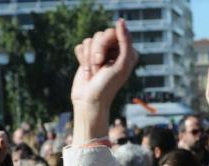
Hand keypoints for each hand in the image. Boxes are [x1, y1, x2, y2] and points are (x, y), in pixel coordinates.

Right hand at [71, 19, 137, 143]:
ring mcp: (101, 53)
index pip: (113, 32)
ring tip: (93, 73)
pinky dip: (81, 59)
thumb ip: (126, 42)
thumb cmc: (107, 86)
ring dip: (88, 58)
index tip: (103, 61)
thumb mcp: (121, 65)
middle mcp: (115, 50)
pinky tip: (86, 71)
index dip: (104, 44)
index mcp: (127, 51)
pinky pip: (80, 45)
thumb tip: (121, 21)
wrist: (89, 101)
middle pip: (100, 34)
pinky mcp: (88, 57)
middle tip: (97, 68)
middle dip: (95, 52)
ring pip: (89, 40)